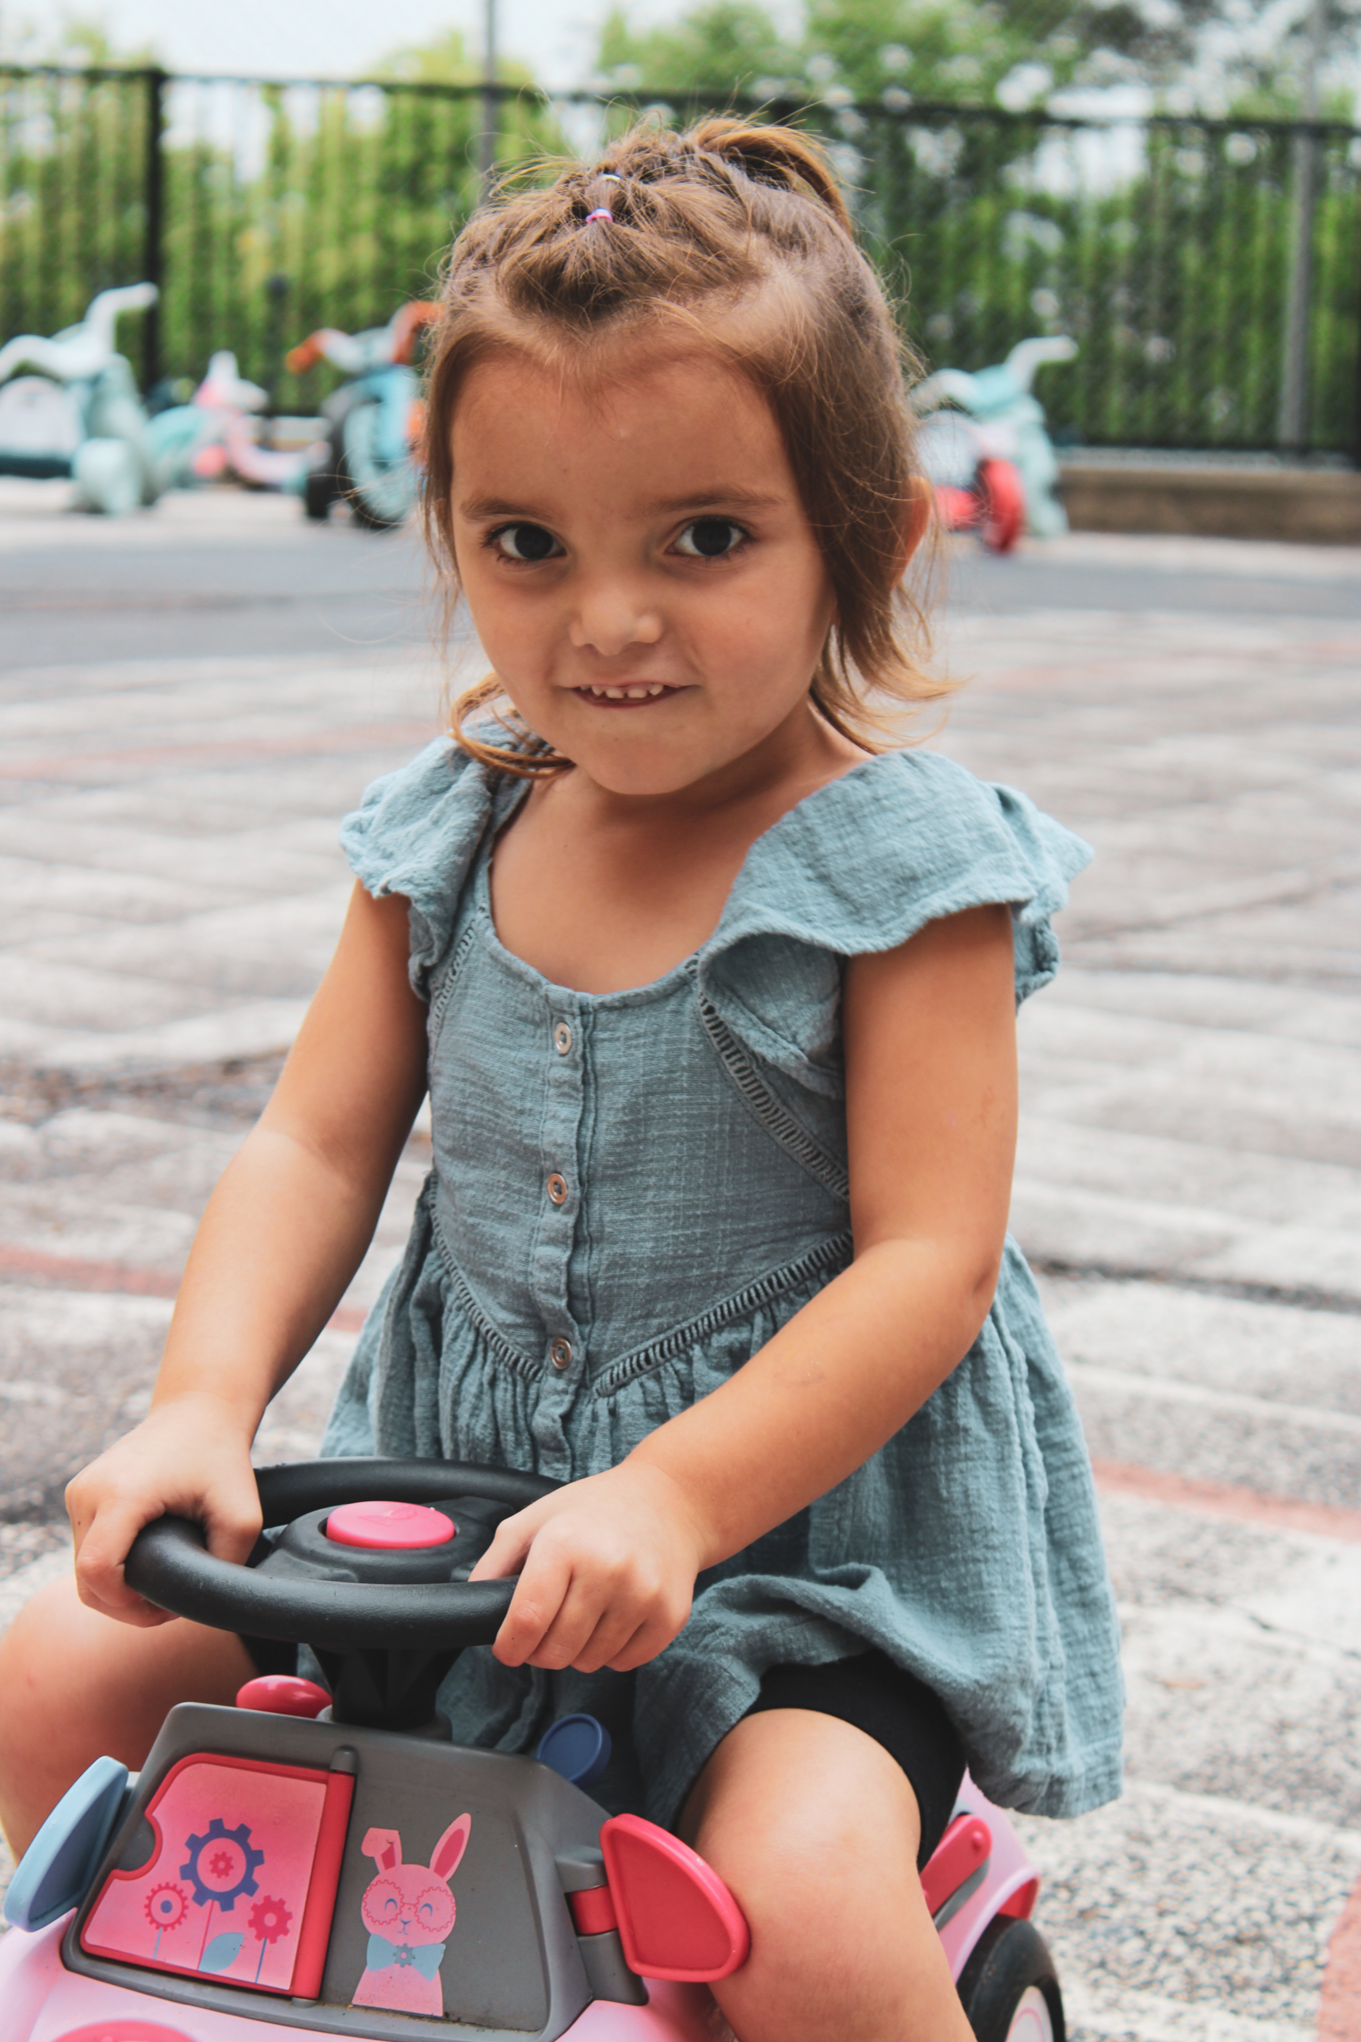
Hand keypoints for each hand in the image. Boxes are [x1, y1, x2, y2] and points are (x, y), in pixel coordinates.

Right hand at [66, 1393, 261, 1627]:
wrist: (198, 1409)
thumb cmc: (222, 1459)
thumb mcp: (243, 1514)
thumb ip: (228, 1563)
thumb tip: (205, 1604)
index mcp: (121, 1495)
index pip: (97, 1572)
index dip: (126, 1605)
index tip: (164, 1603)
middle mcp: (89, 1492)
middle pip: (84, 1580)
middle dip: (122, 1605)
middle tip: (165, 1606)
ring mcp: (79, 1492)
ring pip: (82, 1569)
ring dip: (115, 1588)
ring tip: (160, 1586)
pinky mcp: (80, 1494)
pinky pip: (85, 1549)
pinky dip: (110, 1567)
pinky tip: (146, 1564)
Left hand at [468, 1460, 709, 1673]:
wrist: (670, 1499)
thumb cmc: (594, 1510)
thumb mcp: (535, 1519)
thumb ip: (495, 1562)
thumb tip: (471, 1605)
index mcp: (565, 1543)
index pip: (526, 1621)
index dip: (509, 1647)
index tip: (508, 1649)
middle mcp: (606, 1568)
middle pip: (555, 1651)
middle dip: (541, 1650)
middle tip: (548, 1625)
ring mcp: (643, 1593)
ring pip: (590, 1662)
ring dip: (578, 1650)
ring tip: (585, 1612)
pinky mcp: (670, 1614)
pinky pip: (625, 1662)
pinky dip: (612, 1651)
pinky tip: (614, 1616)